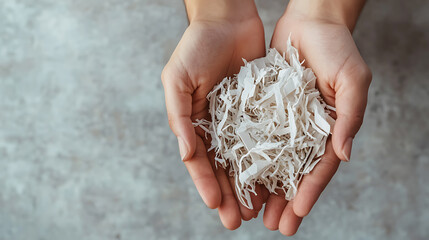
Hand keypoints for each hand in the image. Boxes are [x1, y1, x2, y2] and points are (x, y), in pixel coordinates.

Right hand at [161, 0, 266, 229]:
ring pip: (245, 159)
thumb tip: (186, 154)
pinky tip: (275, 178)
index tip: (217, 207)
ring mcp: (239, 120)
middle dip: (229, 194)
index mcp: (193, 122)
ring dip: (249, 185)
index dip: (206, 184)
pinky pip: (265, 138)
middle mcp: (216, 126)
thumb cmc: (196, 47)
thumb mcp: (177, 81)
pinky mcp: (260, 109)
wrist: (226, 19)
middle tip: (239, 221)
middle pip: (222, 167)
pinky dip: (268, 160)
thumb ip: (179, 117)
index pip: (199, 160)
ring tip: (258, 209)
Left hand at [263, 0, 370, 235]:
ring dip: (264, 187)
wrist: (310, 21)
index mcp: (329, 128)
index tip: (297, 214)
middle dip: (285, 200)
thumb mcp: (352, 79)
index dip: (309, 191)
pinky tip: (238, 177)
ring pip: (272, 161)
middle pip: (294, 172)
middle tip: (273, 226)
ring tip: (253, 211)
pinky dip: (248, 158)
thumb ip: (351, 116)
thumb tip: (344, 155)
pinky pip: (255, 138)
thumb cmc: (337, 48)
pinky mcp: (264, 109)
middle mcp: (306, 130)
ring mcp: (284, 122)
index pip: (319, 167)